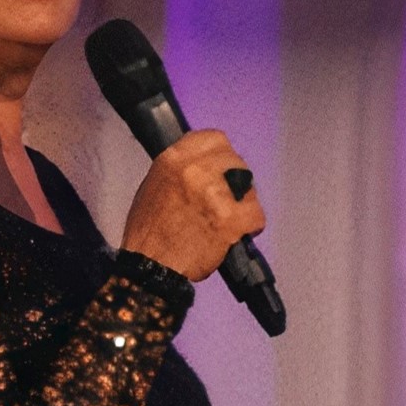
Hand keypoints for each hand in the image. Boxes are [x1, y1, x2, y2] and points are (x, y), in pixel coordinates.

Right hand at [121, 130, 265, 281]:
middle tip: (225, 200)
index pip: (214, 138)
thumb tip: (204, 166)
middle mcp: (196, 169)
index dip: (221, 155)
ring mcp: (216, 193)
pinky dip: (251, 226)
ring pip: (249, 187)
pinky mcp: (231, 218)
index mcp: (174, 158)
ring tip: (228, 220)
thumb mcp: (155, 185)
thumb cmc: (149, 232)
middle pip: (235, 161)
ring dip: (243, 203)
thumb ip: (181, 169)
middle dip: (234, 180)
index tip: (220, 168)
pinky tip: (237, 234)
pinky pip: (257, 214)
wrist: (151, 267)